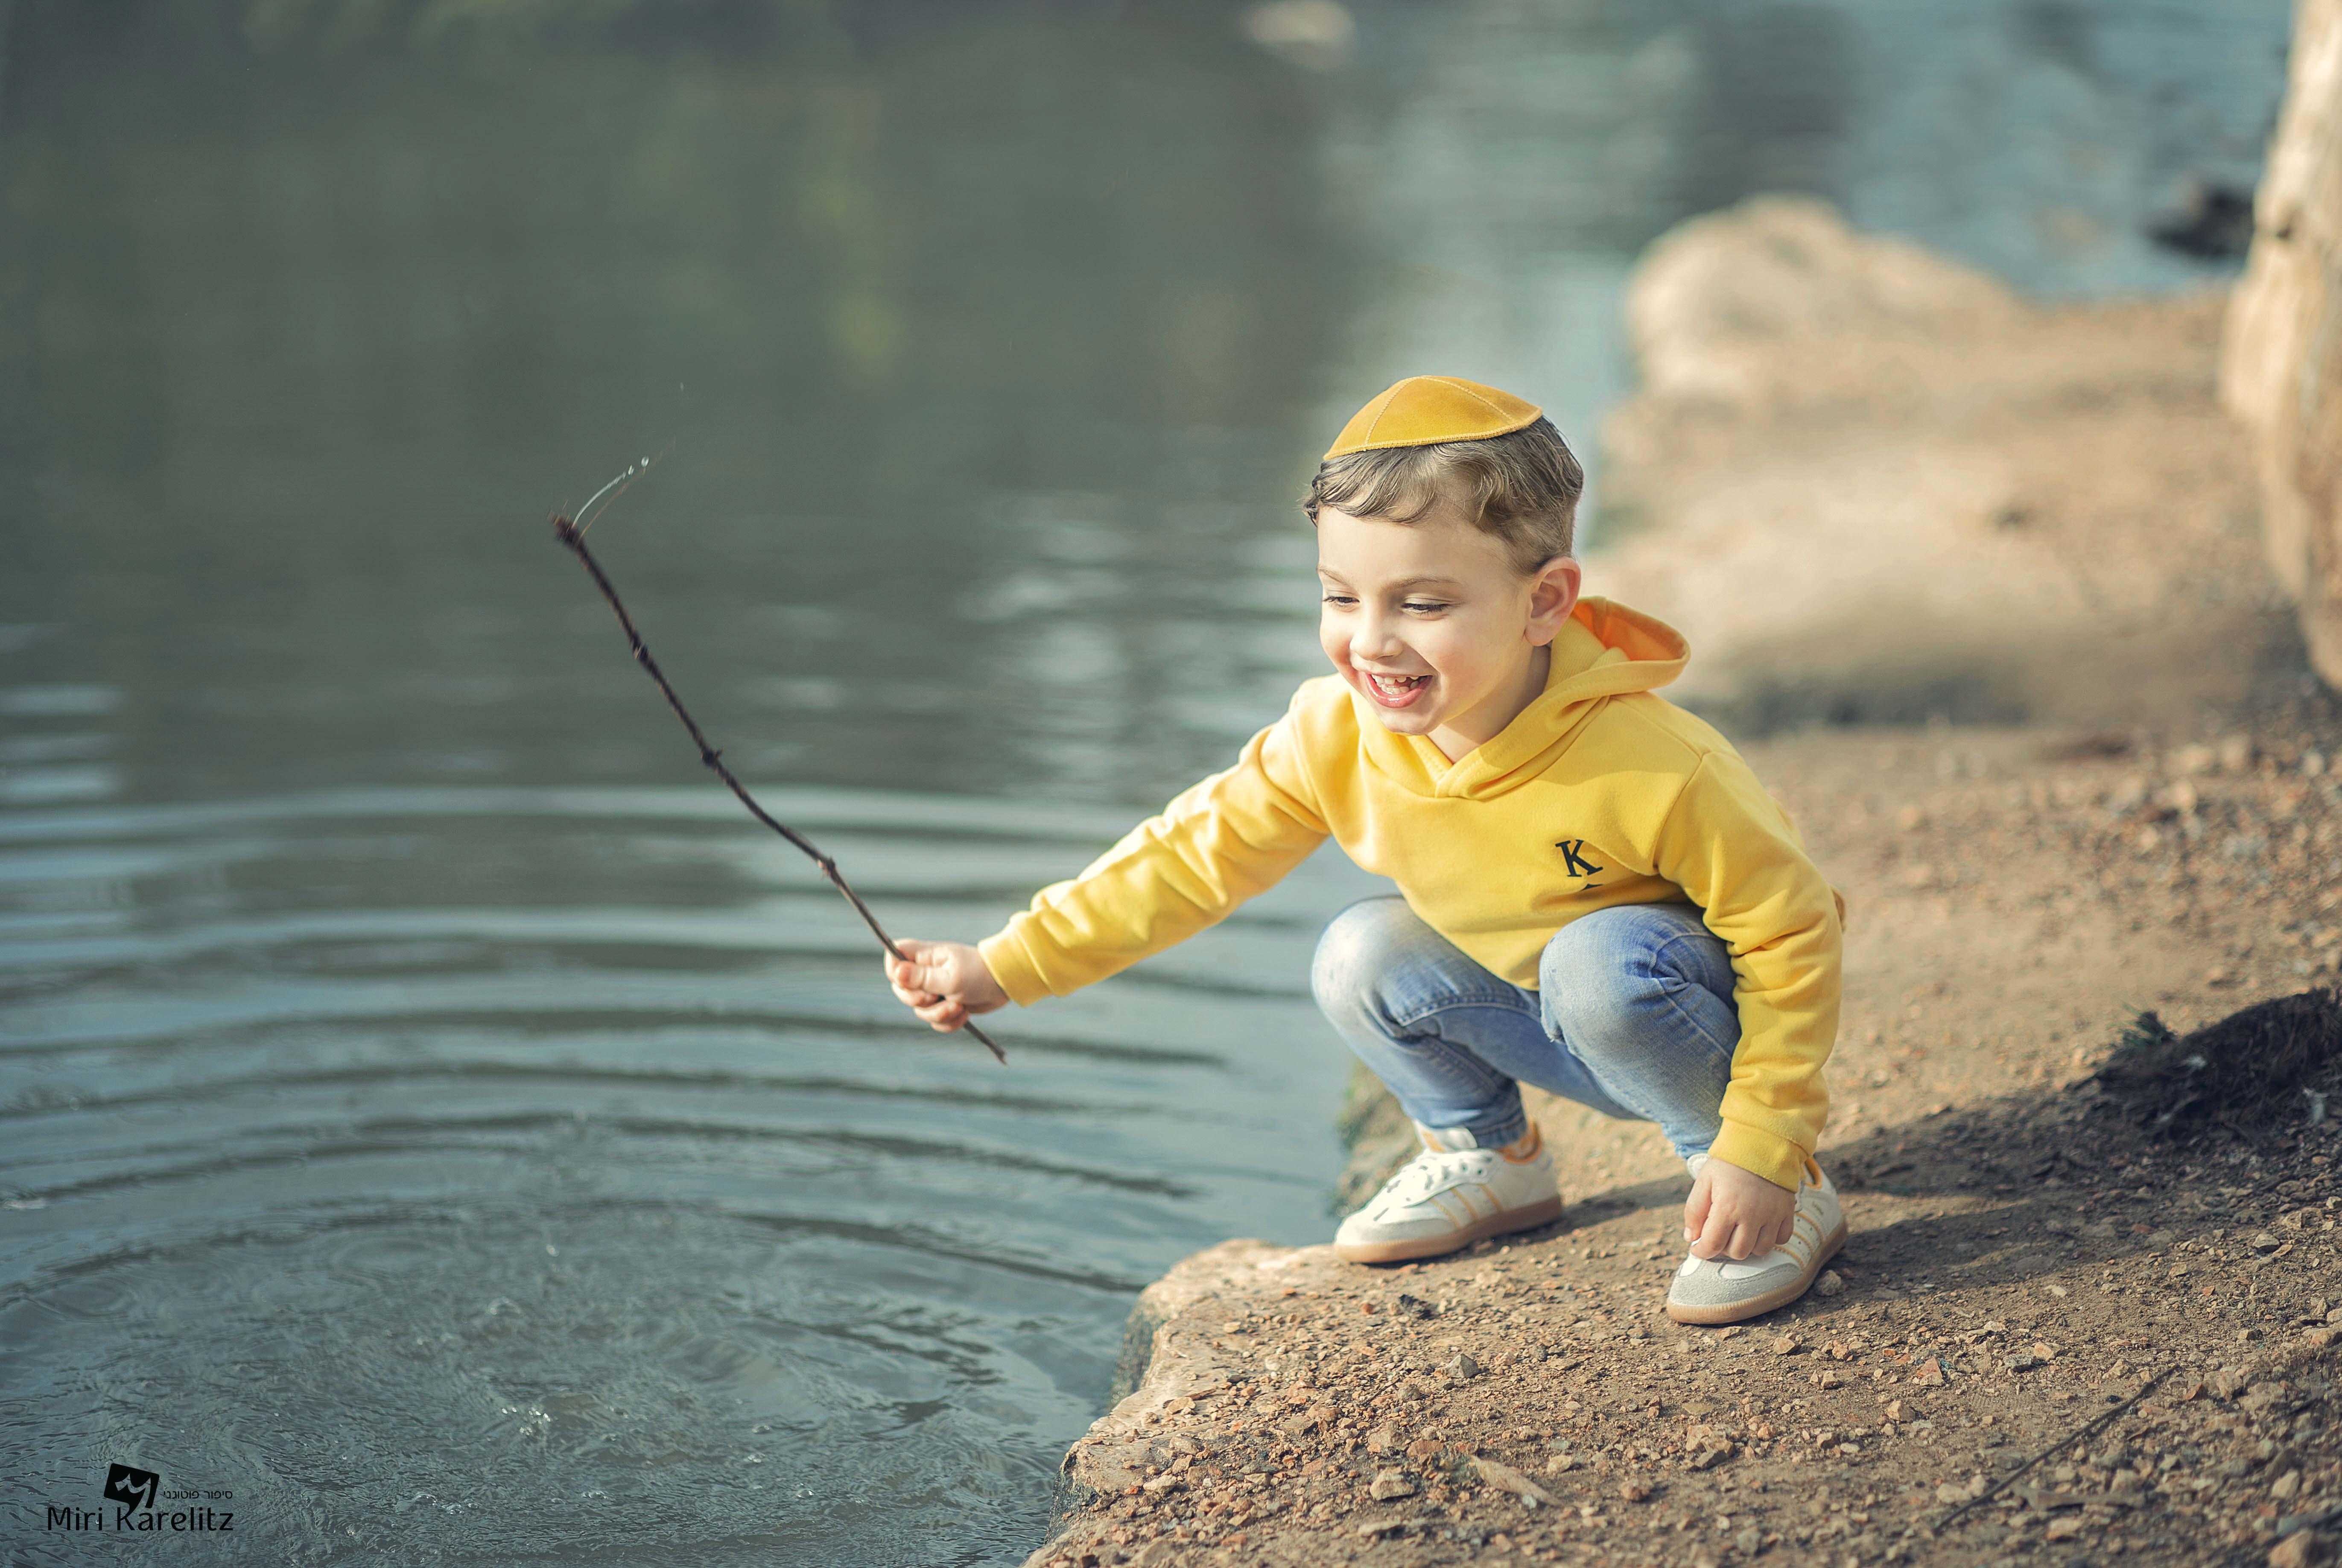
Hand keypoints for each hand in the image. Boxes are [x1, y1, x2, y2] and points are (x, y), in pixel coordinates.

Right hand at [884, 939, 1009, 1032]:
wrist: (1004, 985)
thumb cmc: (979, 974)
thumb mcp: (950, 977)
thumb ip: (922, 977)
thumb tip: (896, 973)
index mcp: (924, 956)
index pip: (894, 955)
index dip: (894, 971)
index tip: (908, 981)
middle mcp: (925, 971)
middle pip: (901, 990)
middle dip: (919, 1001)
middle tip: (937, 997)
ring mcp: (934, 988)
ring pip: (919, 1010)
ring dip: (939, 1014)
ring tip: (959, 1006)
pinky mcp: (944, 1004)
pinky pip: (934, 1020)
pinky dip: (948, 1022)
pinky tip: (963, 1013)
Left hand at [1683, 1157, 1796, 1259]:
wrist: (1761, 1142)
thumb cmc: (1729, 1162)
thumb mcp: (1704, 1181)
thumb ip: (1694, 1211)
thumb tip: (1691, 1237)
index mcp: (1727, 1207)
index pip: (1713, 1244)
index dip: (1702, 1252)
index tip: (1697, 1249)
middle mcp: (1752, 1215)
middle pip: (1738, 1252)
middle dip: (1723, 1249)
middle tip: (1718, 1236)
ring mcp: (1772, 1215)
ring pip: (1761, 1250)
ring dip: (1747, 1246)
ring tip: (1737, 1232)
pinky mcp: (1787, 1211)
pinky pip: (1782, 1238)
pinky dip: (1770, 1239)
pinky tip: (1759, 1228)